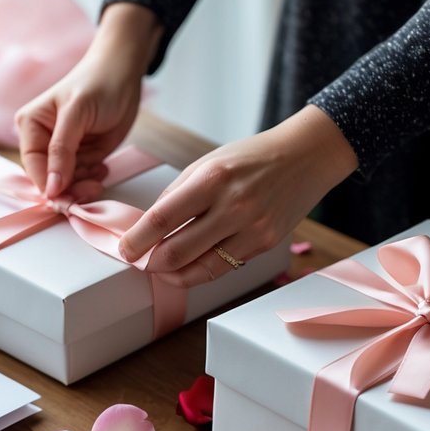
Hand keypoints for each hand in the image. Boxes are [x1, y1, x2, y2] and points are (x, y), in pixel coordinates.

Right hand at [15, 3, 161, 200]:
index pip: (33, 166)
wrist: (124, 72)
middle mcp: (42, 140)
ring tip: (100, 170)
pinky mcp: (80, 156)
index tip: (66, 199)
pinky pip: (82, 178)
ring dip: (84, 183)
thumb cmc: (99, 84)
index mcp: (31, 125)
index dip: (48, 185)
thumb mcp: (77, 114)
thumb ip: (61, 150)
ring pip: (67, 183)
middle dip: (70, 187)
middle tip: (93, 187)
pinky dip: (93, 178)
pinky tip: (103, 166)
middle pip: (49, 179)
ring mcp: (61, 150)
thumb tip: (51, 187)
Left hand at [118, 105, 359, 285]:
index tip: (124, 250)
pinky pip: (222, 269)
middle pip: (176, 252)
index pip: (161, 219)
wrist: (305, 157)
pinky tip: (187, 268)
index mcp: (211, 179)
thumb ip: (176, 196)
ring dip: (172, 274)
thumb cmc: (250, 158)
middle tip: (141, 261)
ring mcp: (251, 229)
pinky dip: (198, 272)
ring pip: (199, 269)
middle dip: (151, 262)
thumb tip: (147, 228)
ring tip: (161, 268)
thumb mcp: (207, 164)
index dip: (136, 241)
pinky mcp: (264, 244)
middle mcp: (232, 206)